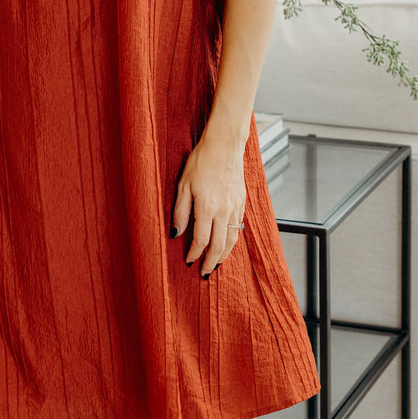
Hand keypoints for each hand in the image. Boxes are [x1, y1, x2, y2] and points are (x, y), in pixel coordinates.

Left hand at [171, 131, 246, 276]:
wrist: (225, 145)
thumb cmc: (201, 161)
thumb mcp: (183, 185)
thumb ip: (180, 211)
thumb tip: (176, 233)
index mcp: (207, 207)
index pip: (201, 240)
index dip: (194, 253)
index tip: (188, 261)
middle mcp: (224, 211)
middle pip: (218, 245)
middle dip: (211, 262)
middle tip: (204, 273)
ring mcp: (235, 207)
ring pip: (232, 239)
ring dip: (224, 255)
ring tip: (217, 264)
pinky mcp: (242, 202)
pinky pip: (239, 227)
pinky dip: (233, 240)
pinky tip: (227, 244)